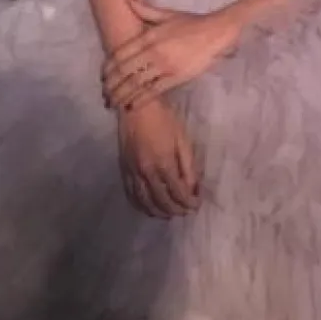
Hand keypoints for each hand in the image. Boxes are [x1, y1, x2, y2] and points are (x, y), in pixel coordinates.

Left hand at [102, 0, 238, 111]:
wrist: (216, 32)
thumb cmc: (191, 23)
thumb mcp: (166, 14)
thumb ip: (144, 9)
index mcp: (148, 36)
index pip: (120, 54)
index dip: (108, 68)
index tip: (102, 77)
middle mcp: (153, 52)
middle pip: (125, 71)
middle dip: (111, 85)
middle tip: (104, 95)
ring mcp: (164, 66)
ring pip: (136, 83)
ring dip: (122, 95)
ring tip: (113, 104)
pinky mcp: (176, 77)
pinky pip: (153, 91)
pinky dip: (140, 100)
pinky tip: (131, 106)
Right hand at [117, 100, 199, 218]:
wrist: (136, 105)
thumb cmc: (164, 119)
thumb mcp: (183, 140)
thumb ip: (188, 167)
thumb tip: (193, 188)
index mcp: (163, 164)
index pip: (178, 193)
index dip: (189, 202)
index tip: (196, 205)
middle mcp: (146, 173)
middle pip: (162, 201)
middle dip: (176, 210)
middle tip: (185, 211)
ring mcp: (133, 173)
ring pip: (145, 202)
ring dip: (159, 212)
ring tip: (169, 213)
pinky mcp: (124, 170)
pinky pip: (131, 195)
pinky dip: (140, 205)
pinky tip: (148, 208)